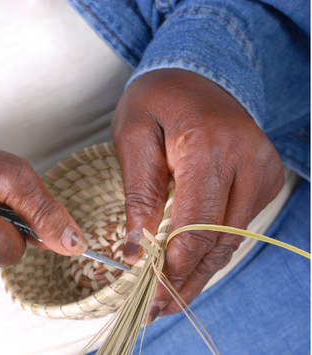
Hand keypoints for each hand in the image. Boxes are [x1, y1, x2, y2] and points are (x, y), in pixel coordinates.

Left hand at [112, 69, 283, 319]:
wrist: (197, 75)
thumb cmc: (156, 101)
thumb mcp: (133, 137)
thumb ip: (139, 192)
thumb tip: (138, 249)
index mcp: (208, 144)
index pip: (196, 221)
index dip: (174, 264)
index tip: (150, 294)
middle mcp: (246, 159)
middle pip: (217, 238)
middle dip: (186, 279)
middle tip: (156, 309)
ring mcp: (263, 169)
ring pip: (231, 239)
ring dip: (200, 272)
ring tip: (170, 300)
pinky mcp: (266, 178)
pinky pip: (237, 226)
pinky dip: (213, 251)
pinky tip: (190, 270)